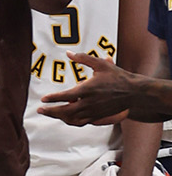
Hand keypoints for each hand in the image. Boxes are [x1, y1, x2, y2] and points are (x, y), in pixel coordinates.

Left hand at [40, 53, 164, 124]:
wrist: (134, 92)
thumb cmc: (118, 77)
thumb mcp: (100, 64)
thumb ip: (83, 58)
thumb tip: (68, 53)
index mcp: (87, 90)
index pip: (65, 96)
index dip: (52, 99)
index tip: (43, 99)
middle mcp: (89, 103)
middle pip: (65, 111)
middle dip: (51, 111)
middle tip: (40, 110)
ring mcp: (93, 112)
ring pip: (72, 119)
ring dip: (59, 117)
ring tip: (50, 113)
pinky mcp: (98, 117)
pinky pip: (81, 122)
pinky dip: (71, 121)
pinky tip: (65, 117)